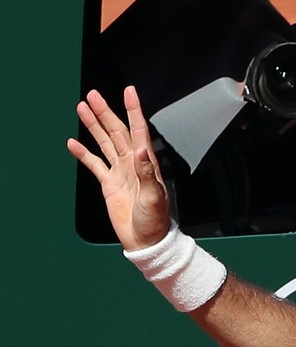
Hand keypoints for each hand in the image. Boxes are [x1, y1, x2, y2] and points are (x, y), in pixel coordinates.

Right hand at [66, 86, 171, 250]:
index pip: (139, 131)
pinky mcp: (109, 183)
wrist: (146, 240)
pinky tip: (74, 142)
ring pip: (104, 142)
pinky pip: (94, 163)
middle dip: (105, 112)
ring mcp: (120, 172)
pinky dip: (84, 153)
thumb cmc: (155, 220)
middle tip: (93, 95)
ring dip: (94, 126)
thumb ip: (147, 173)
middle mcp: (132, 164)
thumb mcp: (154, 197)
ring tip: (83, 108)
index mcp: (146, 163)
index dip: (134, 111)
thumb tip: (140, 151)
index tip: (129, 92)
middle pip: (117, 131)